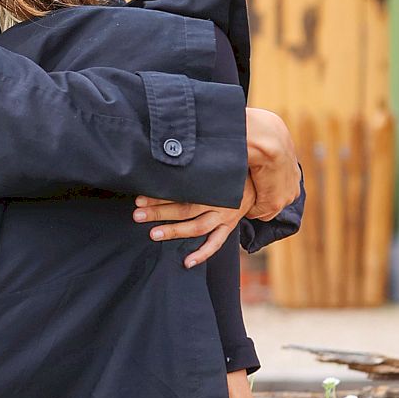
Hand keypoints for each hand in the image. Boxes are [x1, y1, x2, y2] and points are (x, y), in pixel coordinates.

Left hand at [133, 106, 300, 268]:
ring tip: (153, 234)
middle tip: (137, 213)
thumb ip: (195, 151)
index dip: (160, 193)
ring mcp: (225, 215)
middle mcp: (219, 200)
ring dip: (174, 231)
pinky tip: (186, 262)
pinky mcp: (229, 225)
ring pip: (197, 227)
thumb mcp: (215, 154)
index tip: (140, 194)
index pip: (183, 190)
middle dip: (159, 211)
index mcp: (213, 182)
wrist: (261, 171)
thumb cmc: (231, 161)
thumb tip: (168, 135)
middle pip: (185, 208)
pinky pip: (216, 244)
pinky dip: (202, 254)